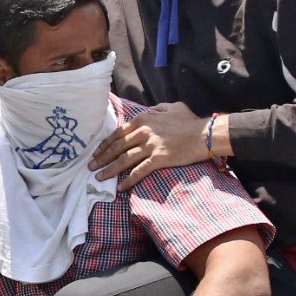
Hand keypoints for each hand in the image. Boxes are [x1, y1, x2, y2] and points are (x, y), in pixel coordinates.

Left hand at [90, 102, 209, 189]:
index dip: (106, 144)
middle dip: (102, 158)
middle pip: (117, 147)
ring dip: (109, 170)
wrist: (204, 134)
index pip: (118, 133)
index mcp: (143, 119)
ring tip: (99, 177)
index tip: (97, 152)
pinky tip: (120, 187)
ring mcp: (150, 146)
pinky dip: (128, 180)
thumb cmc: (189, 120)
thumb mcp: (170, 107)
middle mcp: (143, 132)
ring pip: (124, 159)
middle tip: (91, 166)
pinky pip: (139, 171)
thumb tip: (149, 112)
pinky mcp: (158, 159)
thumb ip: (156, 110)